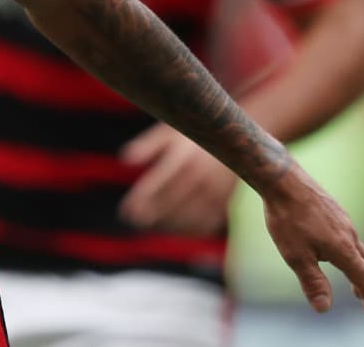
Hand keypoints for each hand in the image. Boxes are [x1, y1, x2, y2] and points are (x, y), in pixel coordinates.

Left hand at [119, 123, 237, 235]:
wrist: (239, 140)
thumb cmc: (195, 136)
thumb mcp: (172, 133)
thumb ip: (148, 145)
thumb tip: (124, 159)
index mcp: (184, 158)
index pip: (158, 184)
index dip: (141, 199)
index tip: (126, 210)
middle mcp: (200, 177)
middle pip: (171, 203)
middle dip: (150, 214)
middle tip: (134, 220)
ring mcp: (215, 192)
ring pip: (187, 217)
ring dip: (167, 224)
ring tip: (149, 224)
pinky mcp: (225, 203)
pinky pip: (205, 223)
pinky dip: (188, 229)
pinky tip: (174, 228)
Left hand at [259, 163, 363, 316]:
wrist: (282, 180)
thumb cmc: (287, 218)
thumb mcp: (295, 256)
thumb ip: (312, 282)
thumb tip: (324, 309)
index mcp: (344, 249)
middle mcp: (350, 234)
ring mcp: (344, 220)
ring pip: (360, 250)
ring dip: (361, 269)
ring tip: (355, 283)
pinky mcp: (335, 210)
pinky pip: (351, 237)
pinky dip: (353, 253)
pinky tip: (338, 251)